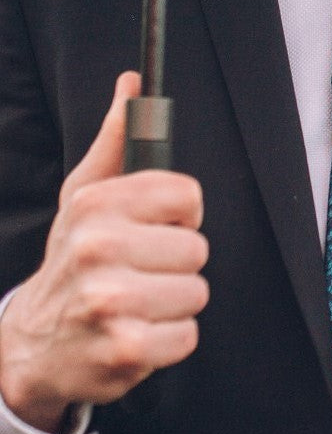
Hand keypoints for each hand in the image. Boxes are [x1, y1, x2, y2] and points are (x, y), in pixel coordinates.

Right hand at [0, 72, 208, 432]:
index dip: (180, 217)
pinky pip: (187, 336)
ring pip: (196, 292)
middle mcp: (98, 248)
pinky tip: (136, 333)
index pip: (187, 196)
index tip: (158, 229)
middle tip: (140, 273)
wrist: (33, 342)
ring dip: (173, 303)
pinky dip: (169, 341)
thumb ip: (116, 142)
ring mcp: (109, 301)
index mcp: (96, 205)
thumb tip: (133, 84)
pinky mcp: (124, 349)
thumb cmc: (74, 260)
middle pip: (197, 248)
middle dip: (175, 265)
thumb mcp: (85, 197)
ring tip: (137, 304)